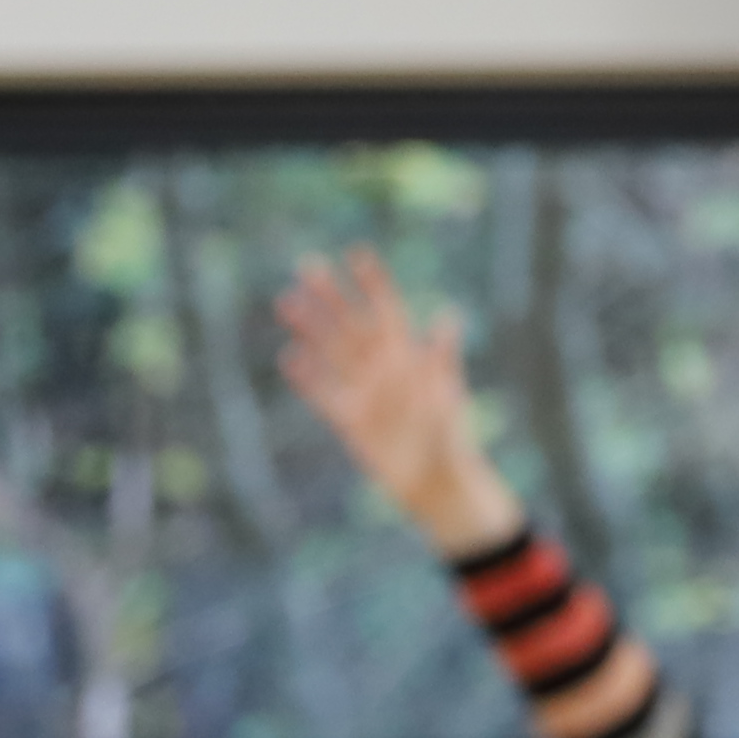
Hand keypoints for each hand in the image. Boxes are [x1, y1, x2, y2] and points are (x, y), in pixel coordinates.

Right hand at [275, 253, 517, 546]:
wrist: (438, 484)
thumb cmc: (451, 437)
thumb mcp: (446, 394)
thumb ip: (440, 357)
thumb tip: (448, 316)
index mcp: (408, 358)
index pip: (387, 311)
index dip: (372, 283)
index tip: (356, 253)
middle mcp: (383, 370)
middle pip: (352, 325)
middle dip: (331, 296)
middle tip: (306, 265)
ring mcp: (364, 394)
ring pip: (332, 352)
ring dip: (311, 328)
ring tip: (287, 302)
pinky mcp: (350, 421)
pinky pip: (323, 394)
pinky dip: (307, 378)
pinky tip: (289, 358)